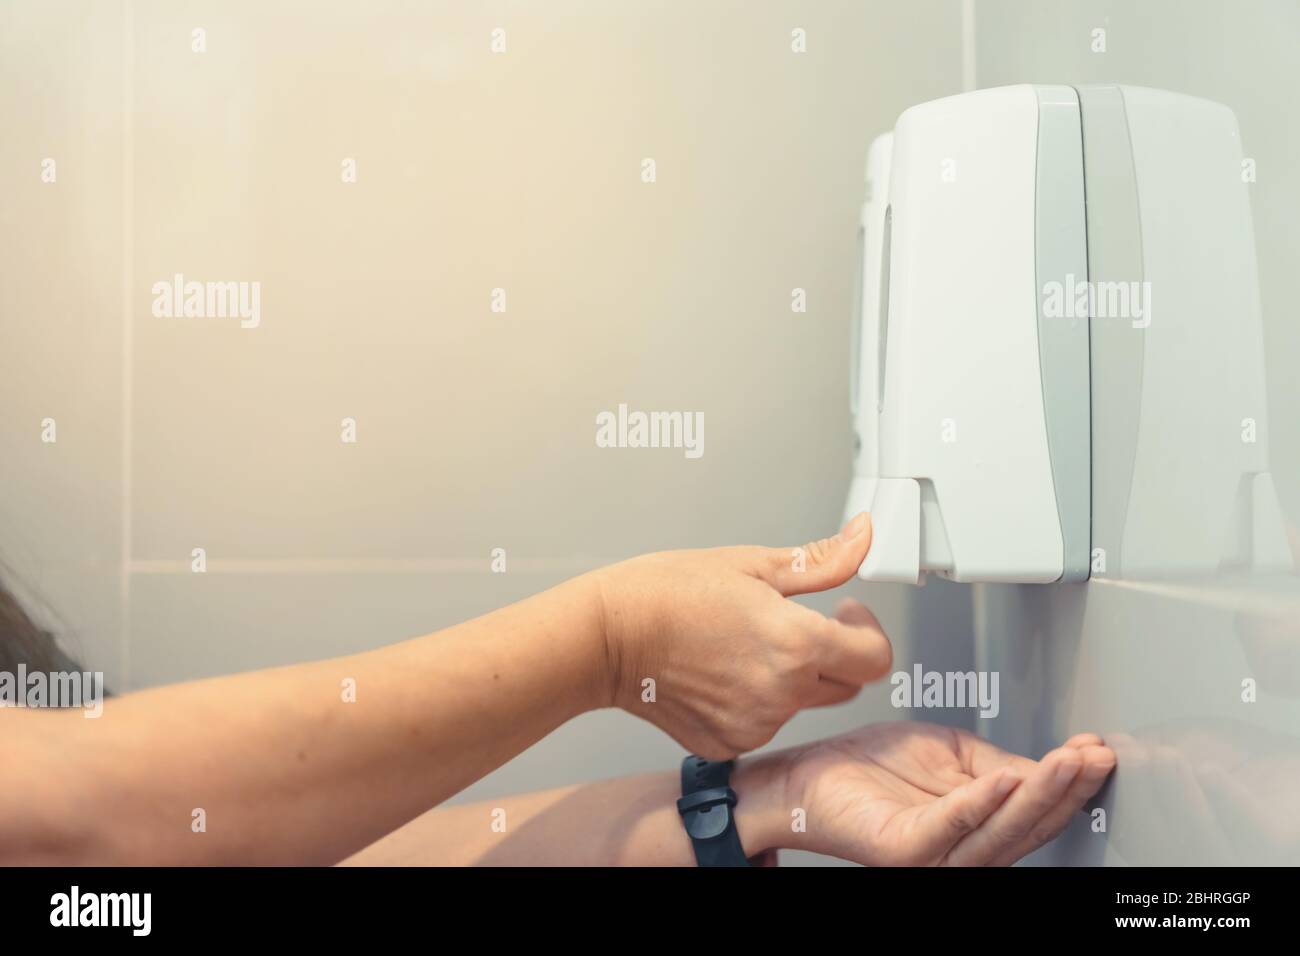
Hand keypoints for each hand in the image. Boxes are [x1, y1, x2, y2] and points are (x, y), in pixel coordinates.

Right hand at [594, 513, 889, 758]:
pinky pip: (762, 724)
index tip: (846, 613)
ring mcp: (754, 726)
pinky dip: (753, 701)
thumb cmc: (665, 593)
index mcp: (796, 645)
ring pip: (800, 704)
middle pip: (844, 685)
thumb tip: (862, 538)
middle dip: (831, 654)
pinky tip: (720, 671)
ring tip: (739, 643)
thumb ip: (820, 562)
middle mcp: (781, 694)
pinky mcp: (728, 744)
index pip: (875, 658)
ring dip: (788, 678)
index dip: (867, 631)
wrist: (605, 637)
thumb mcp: (751, 564)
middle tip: (790, 624)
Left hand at [745, 721, 1114, 864]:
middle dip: (1066, 788)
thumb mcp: (950, 755)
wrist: (807, 775)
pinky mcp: (904, 851)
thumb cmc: (869, 768)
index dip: (1071, 782)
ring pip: (1000, 830)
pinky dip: (980, 801)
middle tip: (1093, 756)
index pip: (1036, 810)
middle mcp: (961, 849)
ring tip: (1065, 761)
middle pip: (1028, 825)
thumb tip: (1051, 768)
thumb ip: (998, 764)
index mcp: (977, 826)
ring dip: (1039, 794)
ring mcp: (934, 855)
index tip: (1098, 752)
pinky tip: (1005, 778)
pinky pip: (949, 826)